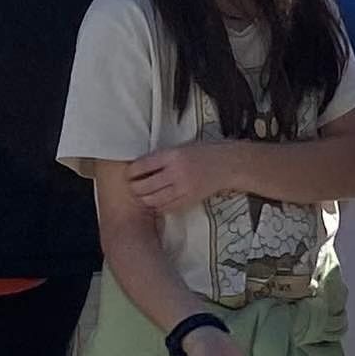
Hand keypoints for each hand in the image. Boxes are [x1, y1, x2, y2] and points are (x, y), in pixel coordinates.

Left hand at [127, 143, 241, 217]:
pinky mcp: (189, 201)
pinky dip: (157, 206)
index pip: (142, 166)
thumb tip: (138, 167)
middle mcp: (176, 172)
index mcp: (172, 155)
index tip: (128, 174)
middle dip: (134, 188)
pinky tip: (155, 202)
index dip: (131, 172)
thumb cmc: (203, 153)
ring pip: (153, 200)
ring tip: (141, 196)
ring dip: (144, 199)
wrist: (227, 164)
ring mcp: (183, 188)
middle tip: (131, 187)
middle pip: (145, 186)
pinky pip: (166, 208)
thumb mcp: (180, 148)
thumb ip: (161, 158)